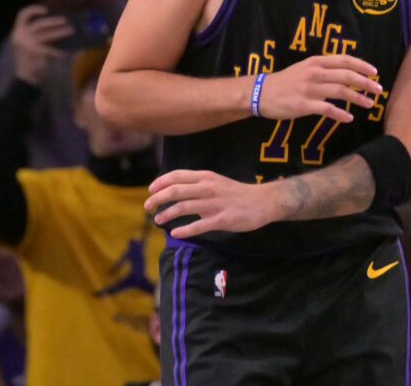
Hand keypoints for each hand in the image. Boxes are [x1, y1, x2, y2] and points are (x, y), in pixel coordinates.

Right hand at [10, 4, 72, 84]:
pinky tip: (65, 53)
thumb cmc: (29, 59)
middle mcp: (20, 36)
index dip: (33, 9)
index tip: (46, 10)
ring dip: (60, 32)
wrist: (24, 77)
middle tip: (66, 21)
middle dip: (54, 21)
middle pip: (40, 24)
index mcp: (17, 32)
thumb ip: (37, 34)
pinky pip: (51, 49)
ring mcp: (27, 44)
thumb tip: (57, 24)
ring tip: (71, 31)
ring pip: (48, 35)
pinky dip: (58, 51)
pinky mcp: (35, 52)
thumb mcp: (29, 43)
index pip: (22, 15)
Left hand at [146, 170, 278, 237]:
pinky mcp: (221, 220)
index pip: (177, 175)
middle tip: (147, 207)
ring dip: (166, 215)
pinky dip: (184, 231)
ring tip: (158, 220)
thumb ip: (198, 185)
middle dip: (157, 199)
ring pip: (183, 208)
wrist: (263, 201)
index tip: (150, 190)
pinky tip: (175, 234)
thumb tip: (175, 190)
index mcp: (206, 177)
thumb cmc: (237, 193)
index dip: (160, 182)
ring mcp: (214, 204)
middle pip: (175, 191)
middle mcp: (208, 188)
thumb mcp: (216, 181)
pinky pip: (198, 226)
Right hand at [259, 55, 381, 122]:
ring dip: (358, 98)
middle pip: (346, 75)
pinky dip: (340, 114)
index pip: (344, 60)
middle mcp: (315, 73)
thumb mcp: (304, 68)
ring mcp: (309, 89)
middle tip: (379, 89)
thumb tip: (346, 72)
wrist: (261, 92)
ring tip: (370, 104)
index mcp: (316, 61)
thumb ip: (324, 69)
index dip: (362, 65)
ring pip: (340, 91)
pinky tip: (349, 118)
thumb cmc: (286, 81)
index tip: (375, 72)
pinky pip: (327, 109)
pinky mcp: (304, 105)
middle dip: (365, 82)